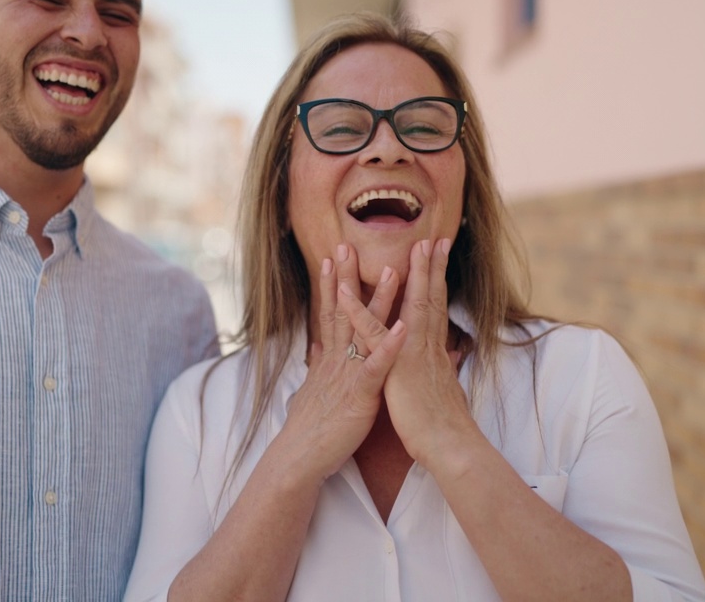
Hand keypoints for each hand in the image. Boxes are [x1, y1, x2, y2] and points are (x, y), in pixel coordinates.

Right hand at [277, 244, 405, 482]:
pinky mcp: (360, 394)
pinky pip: (378, 366)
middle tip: (350, 244)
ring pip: (365, 330)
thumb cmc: (310, 429)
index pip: (331, 314)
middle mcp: (337, 360)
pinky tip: (404, 326)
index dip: (332, 285)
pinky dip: (390, 346)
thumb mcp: (312, 390)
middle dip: (347, 277)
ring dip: (378, 300)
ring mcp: (348, 374)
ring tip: (392, 271)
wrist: (300, 459)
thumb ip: (316, 365)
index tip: (333, 258)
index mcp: (330, 360)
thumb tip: (315, 345)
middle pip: (343, 311)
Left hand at [339, 238, 477, 469]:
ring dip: (403, 276)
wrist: (449, 446)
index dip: (436, 282)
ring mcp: (411, 354)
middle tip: (432, 239)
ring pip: (407, 307)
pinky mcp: (394, 368)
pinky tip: (345, 294)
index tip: (438, 257)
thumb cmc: (443, 425)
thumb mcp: (443, 391)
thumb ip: (443, 369)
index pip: (434, 309)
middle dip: (430, 267)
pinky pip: (370, 337)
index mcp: (431, 352)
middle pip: (428, 298)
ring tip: (405, 248)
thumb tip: (450, 356)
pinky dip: (357, 314)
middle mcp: (425, 347)